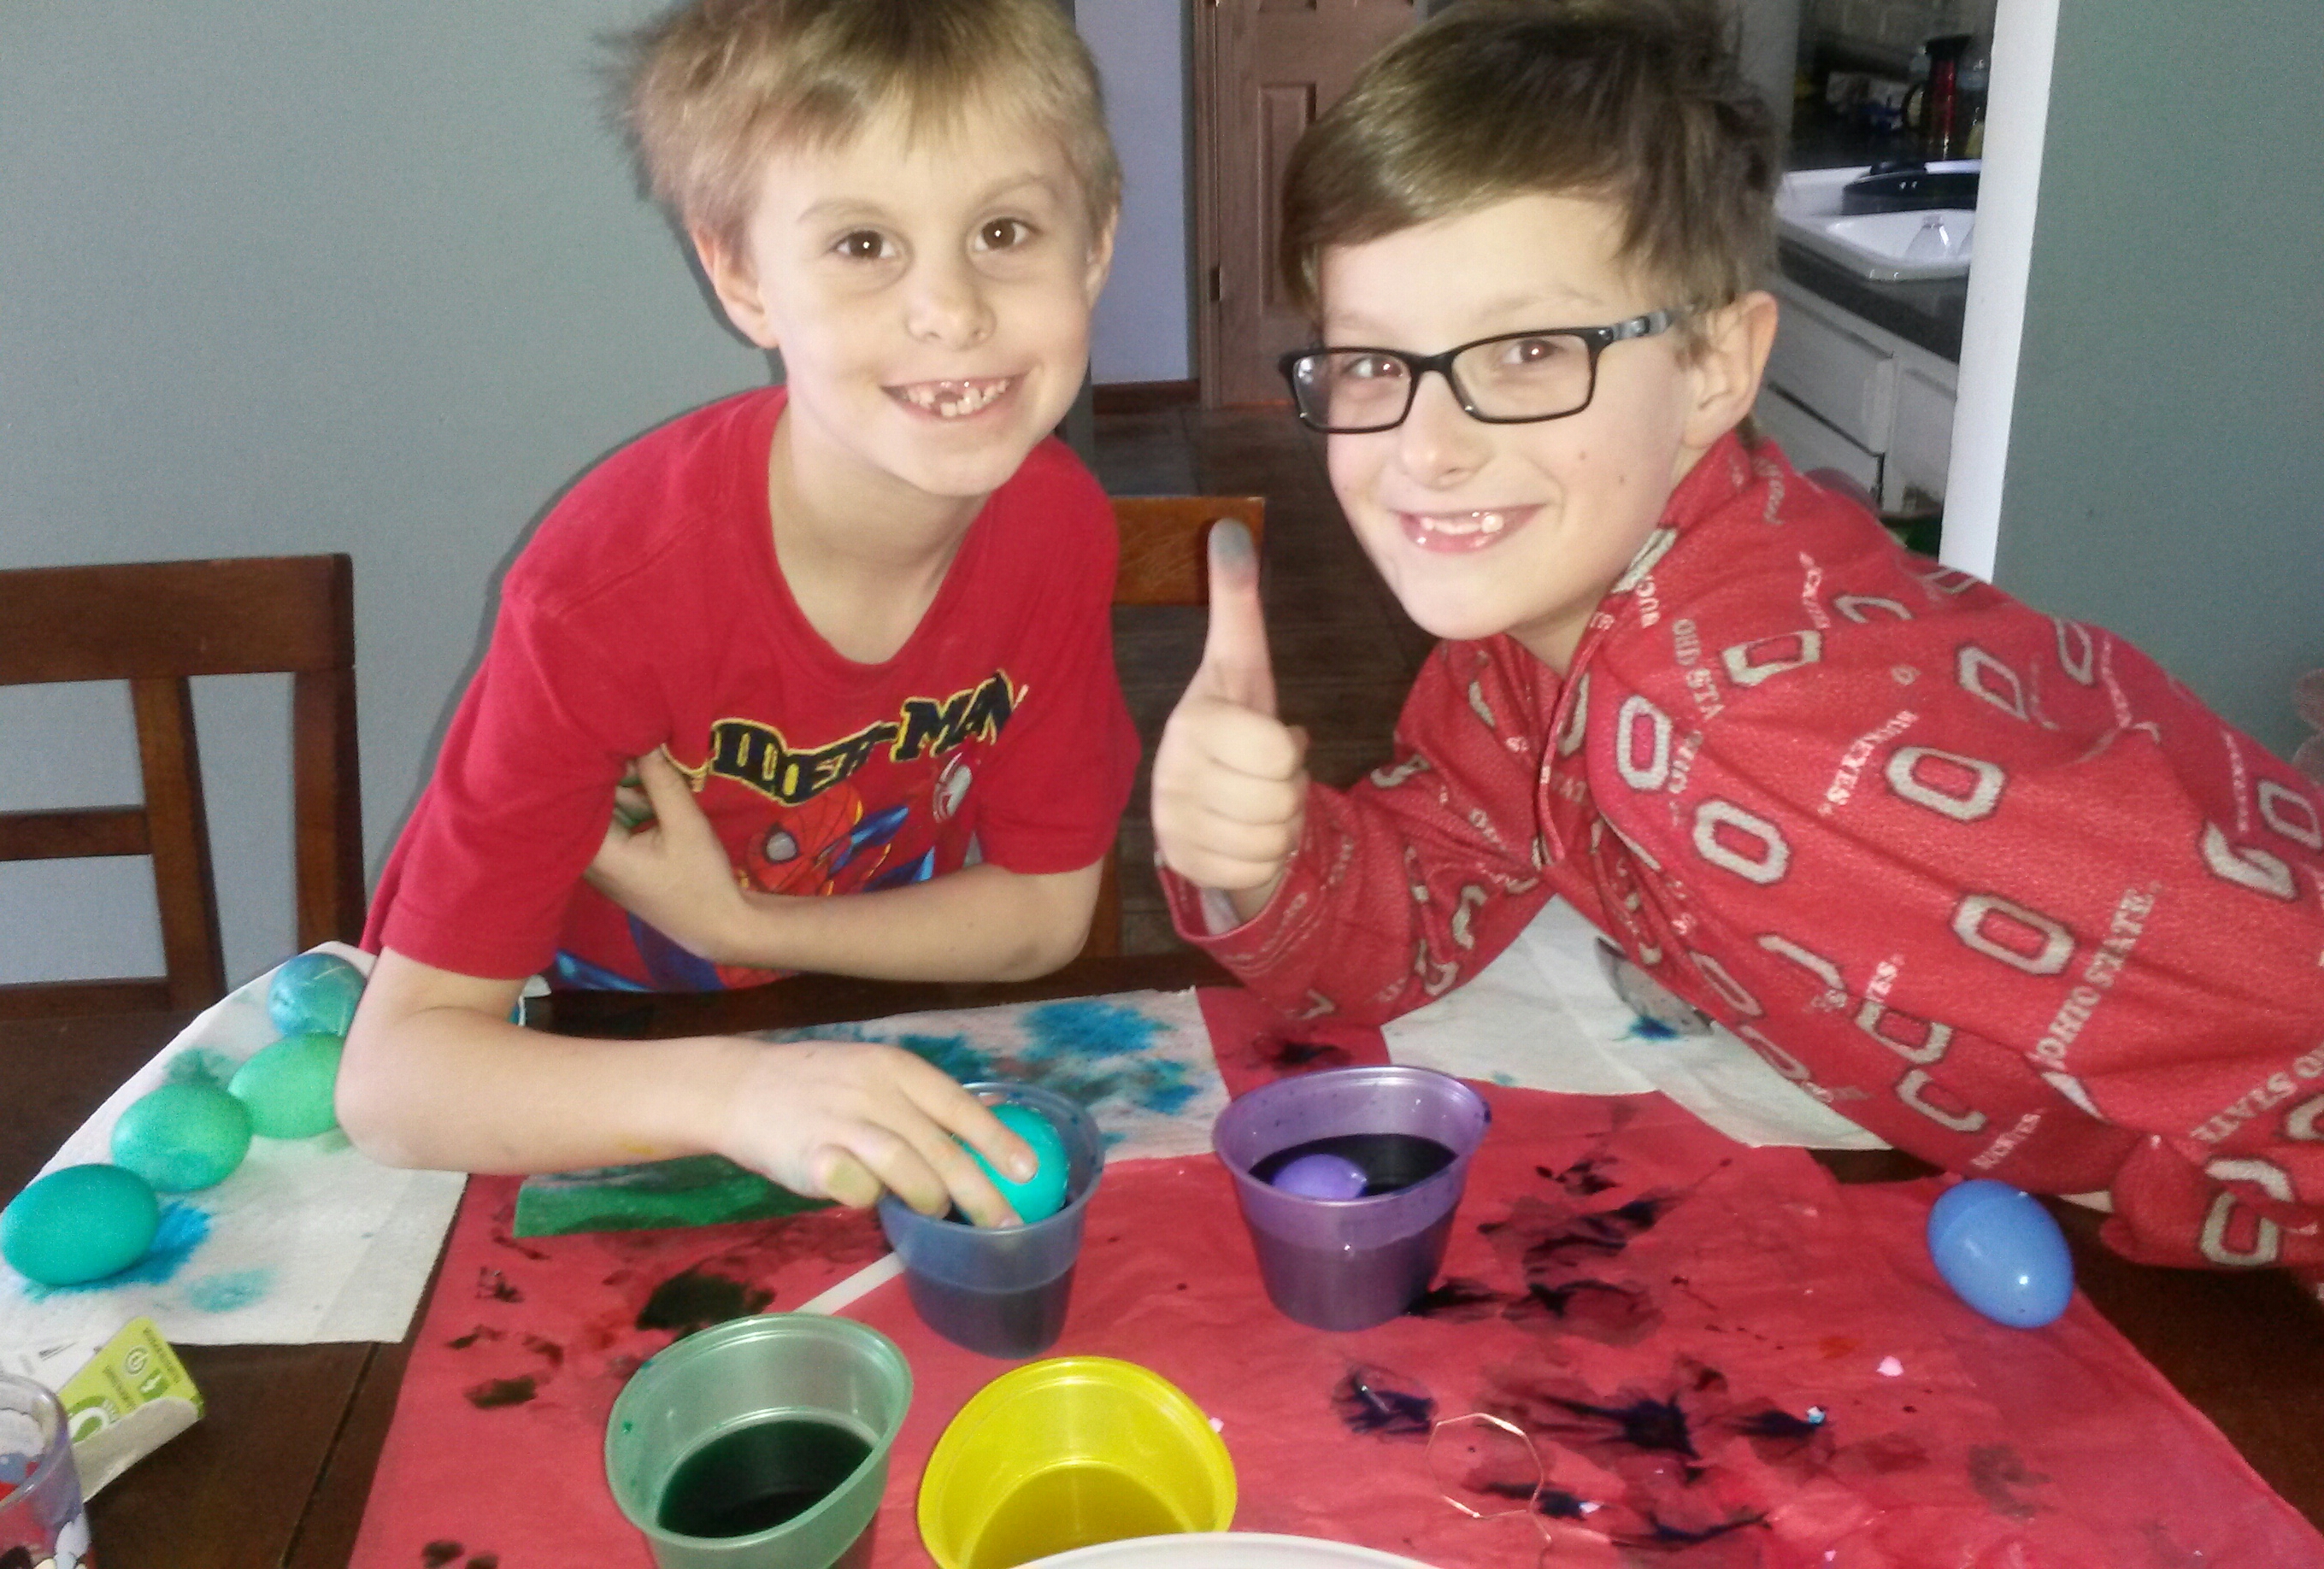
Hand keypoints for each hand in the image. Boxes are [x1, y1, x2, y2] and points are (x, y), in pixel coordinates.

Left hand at [585, 749, 749, 959]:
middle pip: (587, 802)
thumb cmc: (701, 880)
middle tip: (634, 740)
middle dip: (610, 773)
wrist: (720, 927)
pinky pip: (615, 826)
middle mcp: (589, 860)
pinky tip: (654, 791)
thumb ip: (661, 780)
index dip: (591, 763)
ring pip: (603, 812)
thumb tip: (644, 736)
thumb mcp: (685, 824)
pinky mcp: (618, 867)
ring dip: (624, 789)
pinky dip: (631, 808)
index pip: (577, 796)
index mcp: (598, 852)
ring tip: (651, 763)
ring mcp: (603, 866)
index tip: (609, 733)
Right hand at [718, 1040, 1033, 1226]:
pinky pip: (853, 1186)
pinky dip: (870, 1197)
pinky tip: (871, 1200)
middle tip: (1004, 1224)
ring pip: (904, 1167)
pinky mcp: (810, 1155)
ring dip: (928, 1197)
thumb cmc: (819, 1086)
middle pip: (940, 1148)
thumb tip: (989, 1127)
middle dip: (978, 1191)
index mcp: (896, 1069)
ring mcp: (841, 1122)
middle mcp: (874, 1091)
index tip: (1028, 1171)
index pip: (959, 1107)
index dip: (996, 1141)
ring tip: (938, 1213)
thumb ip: (923, 1102)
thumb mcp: (875, 1075)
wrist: (739, 1087)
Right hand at [1151, 520, 1306, 905]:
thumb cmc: (1236, 727)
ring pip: (1270, 839)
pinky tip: (1241, 837)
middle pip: (1280, 799)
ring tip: (1255, 805)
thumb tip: (1230, 527)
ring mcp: (1170, 822)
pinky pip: (1254, 871)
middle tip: (1263, 779)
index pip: (1278, 752)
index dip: (1289, 753)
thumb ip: (1237, 602)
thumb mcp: (1243, 664)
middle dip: (1288, 793)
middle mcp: (1170, 772)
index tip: (1265, 741)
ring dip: (1279, 826)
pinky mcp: (1178, 864)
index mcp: (1192, 720)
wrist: (1210, 797)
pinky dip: (1262, 860)